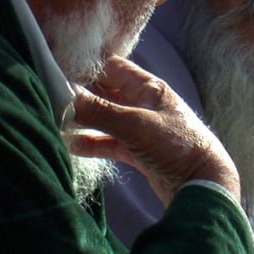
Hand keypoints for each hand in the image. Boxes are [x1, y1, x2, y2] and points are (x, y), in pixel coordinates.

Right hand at [69, 56, 238, 204]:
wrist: (204, 186)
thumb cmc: (177, 146)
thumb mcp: (135, 125)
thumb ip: (98, 111)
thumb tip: (63, 96)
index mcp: (148, 88)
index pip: (111, 68)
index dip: (85, 67)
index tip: (56, 69)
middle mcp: (143, 104)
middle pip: (104, 93)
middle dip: (79, 96)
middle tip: (49, 97)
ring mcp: (140, 129)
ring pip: (104, 119)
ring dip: (83, 121)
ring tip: (55, 122)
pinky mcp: (138, 152)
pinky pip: (109, 142)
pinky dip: (92, 143)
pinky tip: (71, 145)